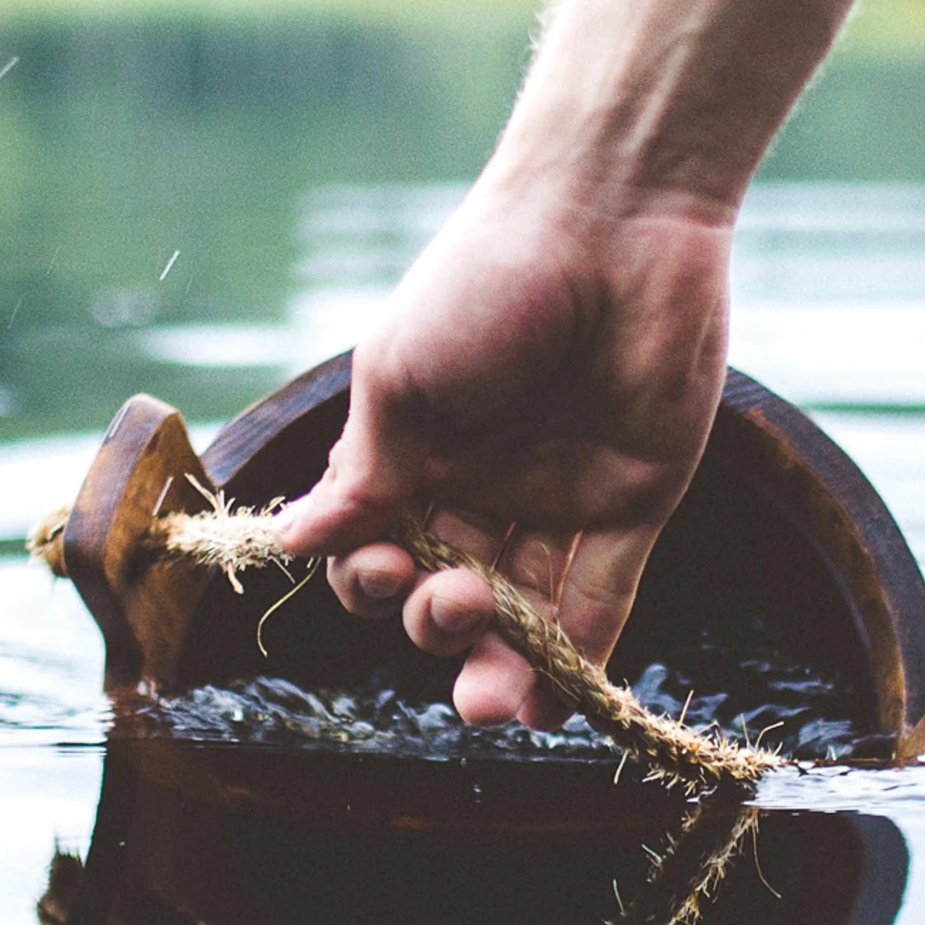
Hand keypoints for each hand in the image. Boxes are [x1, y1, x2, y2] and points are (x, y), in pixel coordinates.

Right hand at [275, 176, 732, 726]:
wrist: (613, 220)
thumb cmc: (486, 280)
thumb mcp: (401, 377)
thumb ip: (362, 472)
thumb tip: (290, 543)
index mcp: (414, 454)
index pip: (375, 550)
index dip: (369, 580)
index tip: (379, 566)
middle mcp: (481, 487)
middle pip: (445, 595)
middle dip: (433, 624)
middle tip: (449, 598)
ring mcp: (559, 501)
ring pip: (522, 619)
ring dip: (498, 668)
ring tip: (490, 700)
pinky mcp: (634, 505)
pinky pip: (601, 603)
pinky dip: (574, 662)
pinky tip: (546, 704)